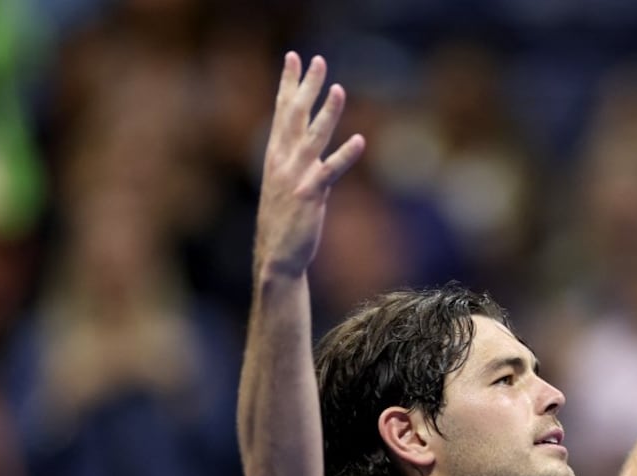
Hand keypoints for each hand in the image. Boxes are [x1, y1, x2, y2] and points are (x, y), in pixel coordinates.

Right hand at [255, 53, 365, 275]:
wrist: (277, 256)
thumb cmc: (285, 221)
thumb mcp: (288, 183)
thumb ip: (300, 161)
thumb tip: (312, 145)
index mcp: (275, 156)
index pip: (281, 111)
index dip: (289, 83)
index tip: (295, 57)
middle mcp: (282, 161)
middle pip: (294, 116)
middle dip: (306, 86)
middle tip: (317, 60)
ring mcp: (295, 177)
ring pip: (313, 138)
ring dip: (326, 113)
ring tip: (338, 89)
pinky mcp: (311, 195)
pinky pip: (330, 171)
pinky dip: (345, 155)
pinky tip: (360, 140)